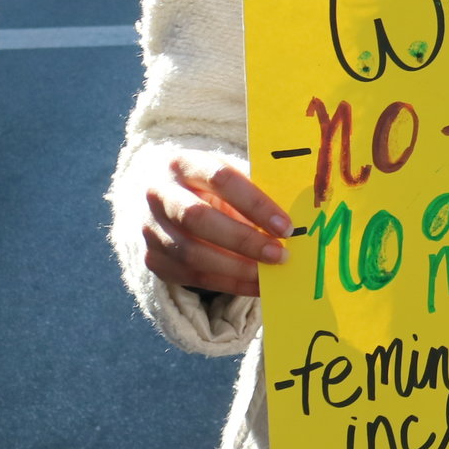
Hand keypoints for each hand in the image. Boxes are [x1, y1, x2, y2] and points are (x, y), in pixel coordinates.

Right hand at [142, 156, 289, 294]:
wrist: (163, 197)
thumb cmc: (209, 186)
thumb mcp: (228, 177)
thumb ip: (256, 192)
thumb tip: (298, 217)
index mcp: (184, 163)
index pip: (221, 179)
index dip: (255, 204)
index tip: (286, 226)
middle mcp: (160, 194)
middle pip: (198, 218)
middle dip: (244, 240)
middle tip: (280, 255)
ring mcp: (151, 228)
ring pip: (192, 253)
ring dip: (236, 268)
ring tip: (269, 274)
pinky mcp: (153, 258)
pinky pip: (191, 277)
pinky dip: (227, 284)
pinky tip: (254, 285)